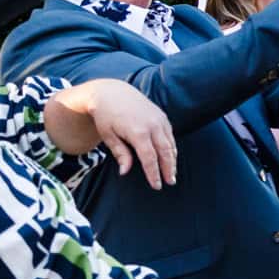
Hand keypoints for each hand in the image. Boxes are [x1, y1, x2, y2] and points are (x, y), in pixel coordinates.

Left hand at [49, 79, 177, 188]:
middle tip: (170, 182)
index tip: (156, 185)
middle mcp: (153, 125)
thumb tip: (125, 172)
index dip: (153, 173)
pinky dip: (171, 148)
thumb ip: (120, 154)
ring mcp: (159, 120)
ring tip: (171, 173)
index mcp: (138, 132)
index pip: (150, 158)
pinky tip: (170, 157)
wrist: (112, 92)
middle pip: (165, 152)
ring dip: (172, 160)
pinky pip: (170, 136)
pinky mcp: (162, 116)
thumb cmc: (106, 116)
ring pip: (171, 144)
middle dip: (168, 169)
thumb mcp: (108, 136)